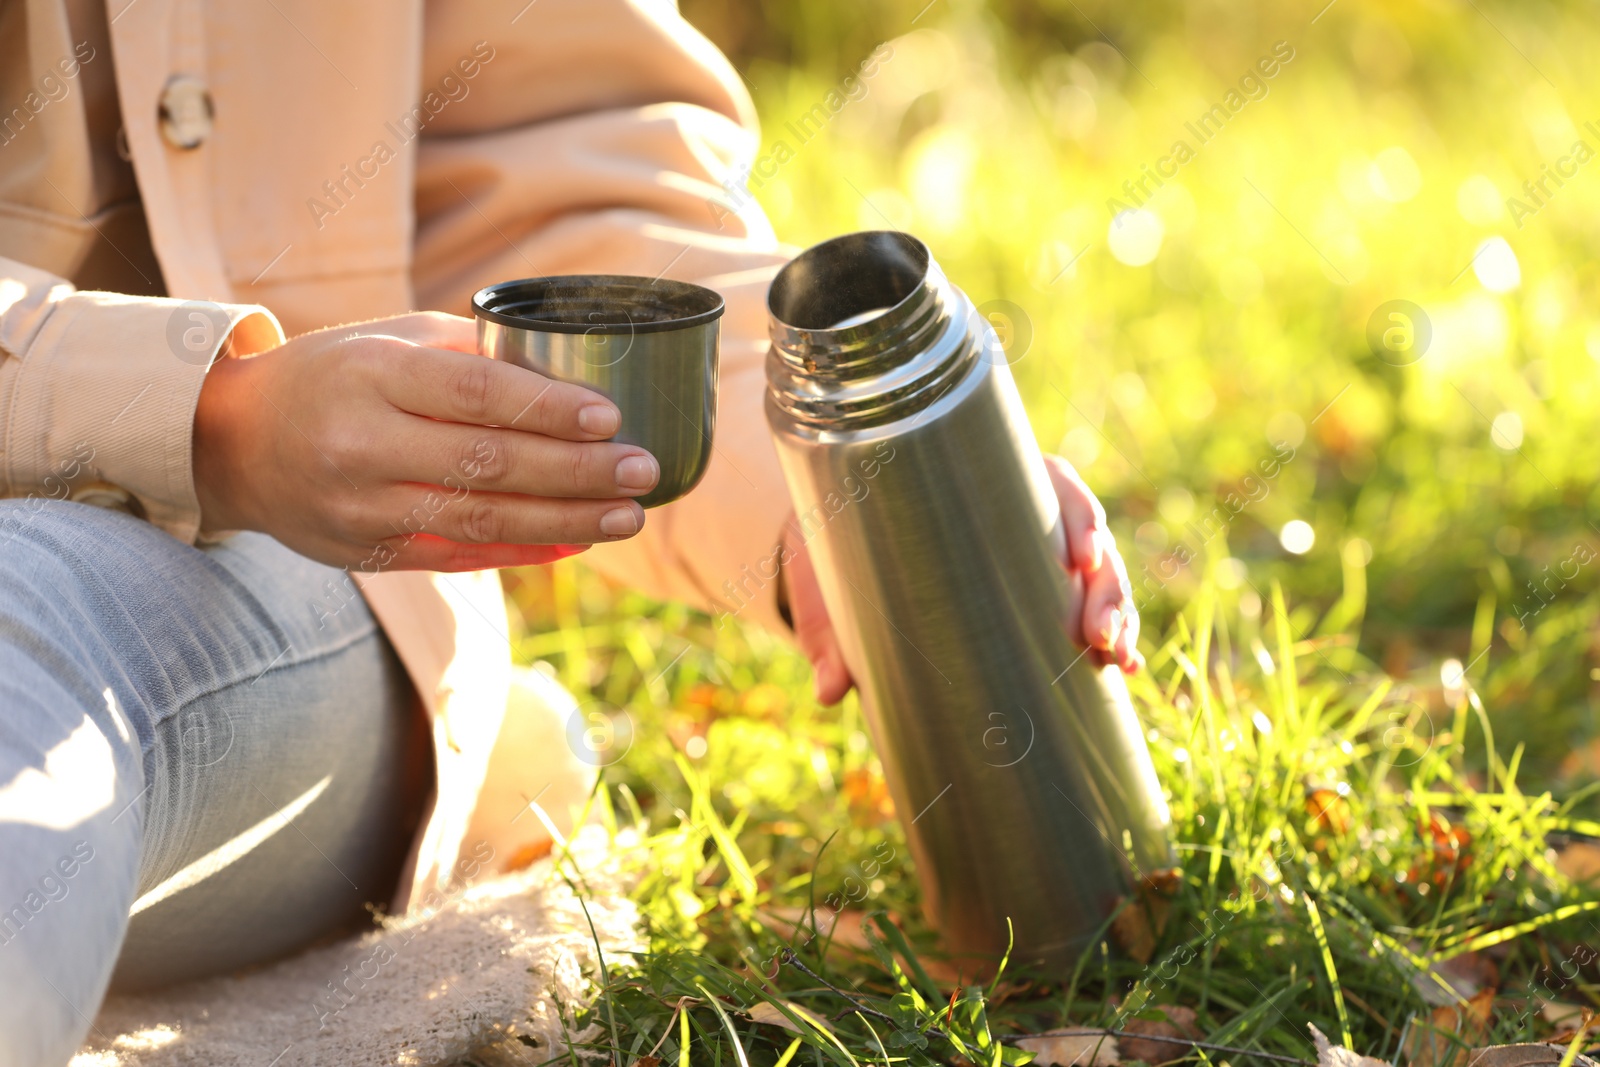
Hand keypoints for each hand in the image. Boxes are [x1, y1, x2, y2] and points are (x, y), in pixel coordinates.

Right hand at [193, 311, 659, 570]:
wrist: (234, 444)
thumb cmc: (334, 376)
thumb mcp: (389, 341)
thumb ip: (471, 353)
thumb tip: (570, 367)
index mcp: (372, 374)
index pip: (474, 393)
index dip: (548, 408)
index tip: (611, 416)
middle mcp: (362, 443)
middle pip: (488, 464)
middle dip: (577, 472)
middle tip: (642, 471)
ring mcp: (362, 507)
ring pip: (481, 519)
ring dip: (565, 521)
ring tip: (627, 517)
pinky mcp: (367, 552)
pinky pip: (459, 556)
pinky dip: (523, 551)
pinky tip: (575, 544)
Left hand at [783, 452, 1141, 704]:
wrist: (822, 562)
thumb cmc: (827, 549)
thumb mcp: (820, 575)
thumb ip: (825, 629)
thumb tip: (831, 692)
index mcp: (975, 480)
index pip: (1047, 480)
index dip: (1076, 512)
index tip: (1082, 553)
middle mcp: (1014, 513)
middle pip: (1083, 536)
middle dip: (1104, 584)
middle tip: (1097, 634)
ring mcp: (1028, 555)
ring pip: (1095, 575)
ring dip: (1115, 613)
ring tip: (1117, 658)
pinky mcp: (1028, 596)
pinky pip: (1077, 608)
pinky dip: (1106, 635)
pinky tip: (1120, 668)